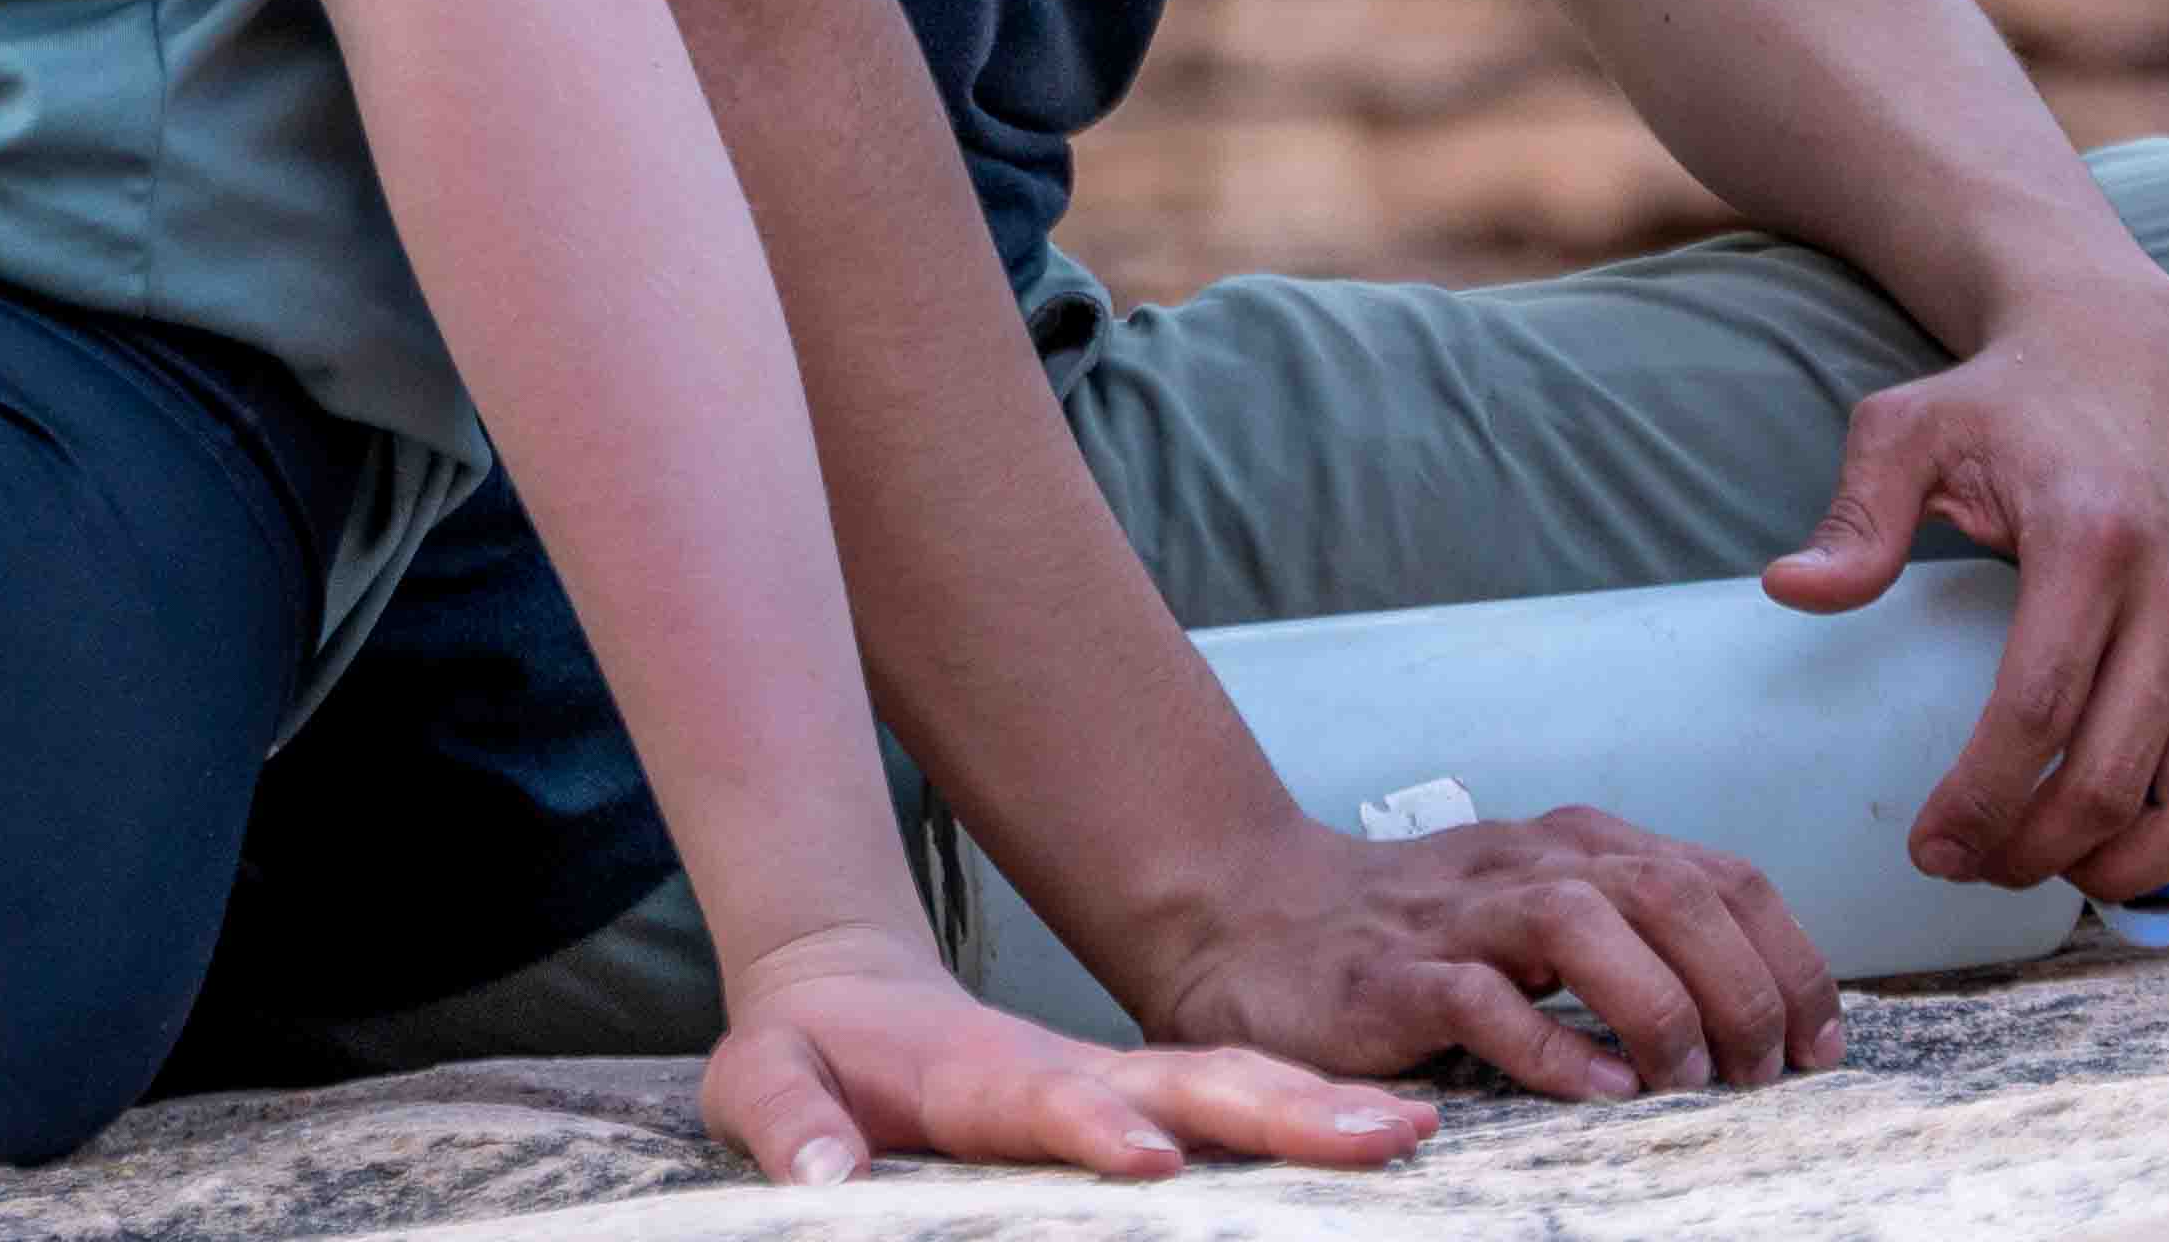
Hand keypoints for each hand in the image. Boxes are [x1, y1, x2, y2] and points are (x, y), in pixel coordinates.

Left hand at [696, 937, 1436, 1189]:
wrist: (837, 988)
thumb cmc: (801, 1052)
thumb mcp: (758, 1083)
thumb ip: (786, 1123)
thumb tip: (822, 1180)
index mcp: (978, 1075)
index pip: (1050, 1101)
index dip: (1097, 1126)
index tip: (1153, 1156)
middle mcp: (1065, 1069)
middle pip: (1185, 1083)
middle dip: (1277, 1110)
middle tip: (1374, 1132)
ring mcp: (1110, 1081)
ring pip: (1229, 1086)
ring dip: (1317, 1109)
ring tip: (1410, 1130)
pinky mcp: (1132, 1100)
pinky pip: (1229, 1106)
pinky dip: (1307, 1115)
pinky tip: (1379, 1136)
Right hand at [1104, 798, 1836, 1099]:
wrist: (1252, 920)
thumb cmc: (1420, 936)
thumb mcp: (1544, 914)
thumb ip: (1638, 940)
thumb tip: (1766, 1021)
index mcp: (1580, 847)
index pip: (1722, 877)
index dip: (1790, 960)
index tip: (1819, 1045)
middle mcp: (1530, 864)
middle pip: (1672, 892)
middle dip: (1743, 989)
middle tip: (1762, 1077)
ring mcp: (1460, 915)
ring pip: (1586, 923)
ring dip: (1659, 1007)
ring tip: (1686, 1081)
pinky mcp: (1395, 976)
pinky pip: (1482, 1001)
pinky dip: (1551, 1048)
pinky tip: (1594, 1092)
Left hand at [1762, 277, 2168, 895]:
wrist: (2134, 347)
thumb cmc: (2009, 398)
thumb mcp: (1910, 428)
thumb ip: (1856, 516)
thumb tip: (1790, 590)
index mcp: (2092, 539)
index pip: (2038, 711)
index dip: (1981, 802)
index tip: (1929, 847)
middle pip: (2115, 777)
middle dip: (2033, 851)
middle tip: (1972, 865)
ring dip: (2129, 871)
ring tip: (2054, 867)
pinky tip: (2133, 842)